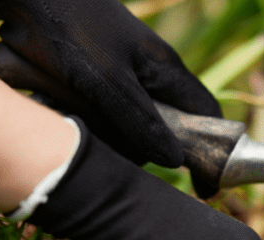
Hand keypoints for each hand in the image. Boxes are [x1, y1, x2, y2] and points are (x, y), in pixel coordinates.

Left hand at [0, 0, 220, 168]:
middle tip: (110, 149)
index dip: (211, 150)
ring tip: (69, 111)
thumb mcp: (107, 80)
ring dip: (96, 128)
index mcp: (165, 70)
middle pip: (160, 128)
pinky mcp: (89, 76)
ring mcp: (118, 75)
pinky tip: (51, 103)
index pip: (206, 114)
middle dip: (135, 144)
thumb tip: (174, 161)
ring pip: (122, 124)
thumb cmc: (68, 27)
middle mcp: (147, 74)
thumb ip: (140, 122)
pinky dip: (73, 114)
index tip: (205, 188)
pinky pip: (91, 112)